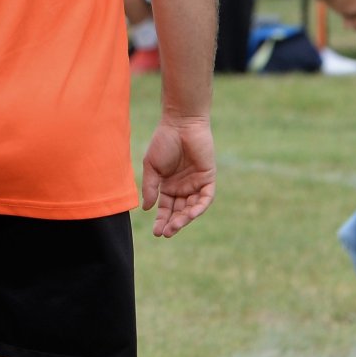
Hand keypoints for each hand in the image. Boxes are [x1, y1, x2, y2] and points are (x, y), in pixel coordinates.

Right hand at [140, 115, 214, 237]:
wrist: (180, 124)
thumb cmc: (164, 142)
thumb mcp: (152, 166)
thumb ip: (150, 187)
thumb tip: (147, 208)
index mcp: (168, 186)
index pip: (166, 209)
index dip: (161, 221)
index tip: (156, 233)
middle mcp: (182, 188)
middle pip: (179, 212)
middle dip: (173, 223)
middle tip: (166, 233)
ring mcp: (195, 183)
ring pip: (192, 208)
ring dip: (184, 218)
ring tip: (175, 226)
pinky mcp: (208, 178)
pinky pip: (205, 198)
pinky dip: (199, 207)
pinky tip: (190, 214)